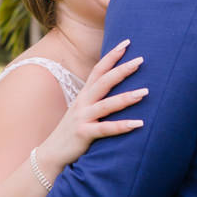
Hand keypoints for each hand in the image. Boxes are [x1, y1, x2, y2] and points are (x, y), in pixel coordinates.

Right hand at [39, 39, 145, 168]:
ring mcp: (82, 118)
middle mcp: (82, 103)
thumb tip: (116, 90)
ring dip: (126, 97)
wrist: (51, 153)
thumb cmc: (72, 131)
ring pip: (107, 104)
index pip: (98, 70)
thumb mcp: (83, 111)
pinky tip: (139, 124)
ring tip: (146, 92)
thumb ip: (97, 100)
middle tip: (141, 60)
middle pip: (103, 82)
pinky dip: (122, 126)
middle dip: (122, 70)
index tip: (127, 42)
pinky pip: (105, 129)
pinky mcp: (83, 134)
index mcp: (84, 95)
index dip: (111, 55)